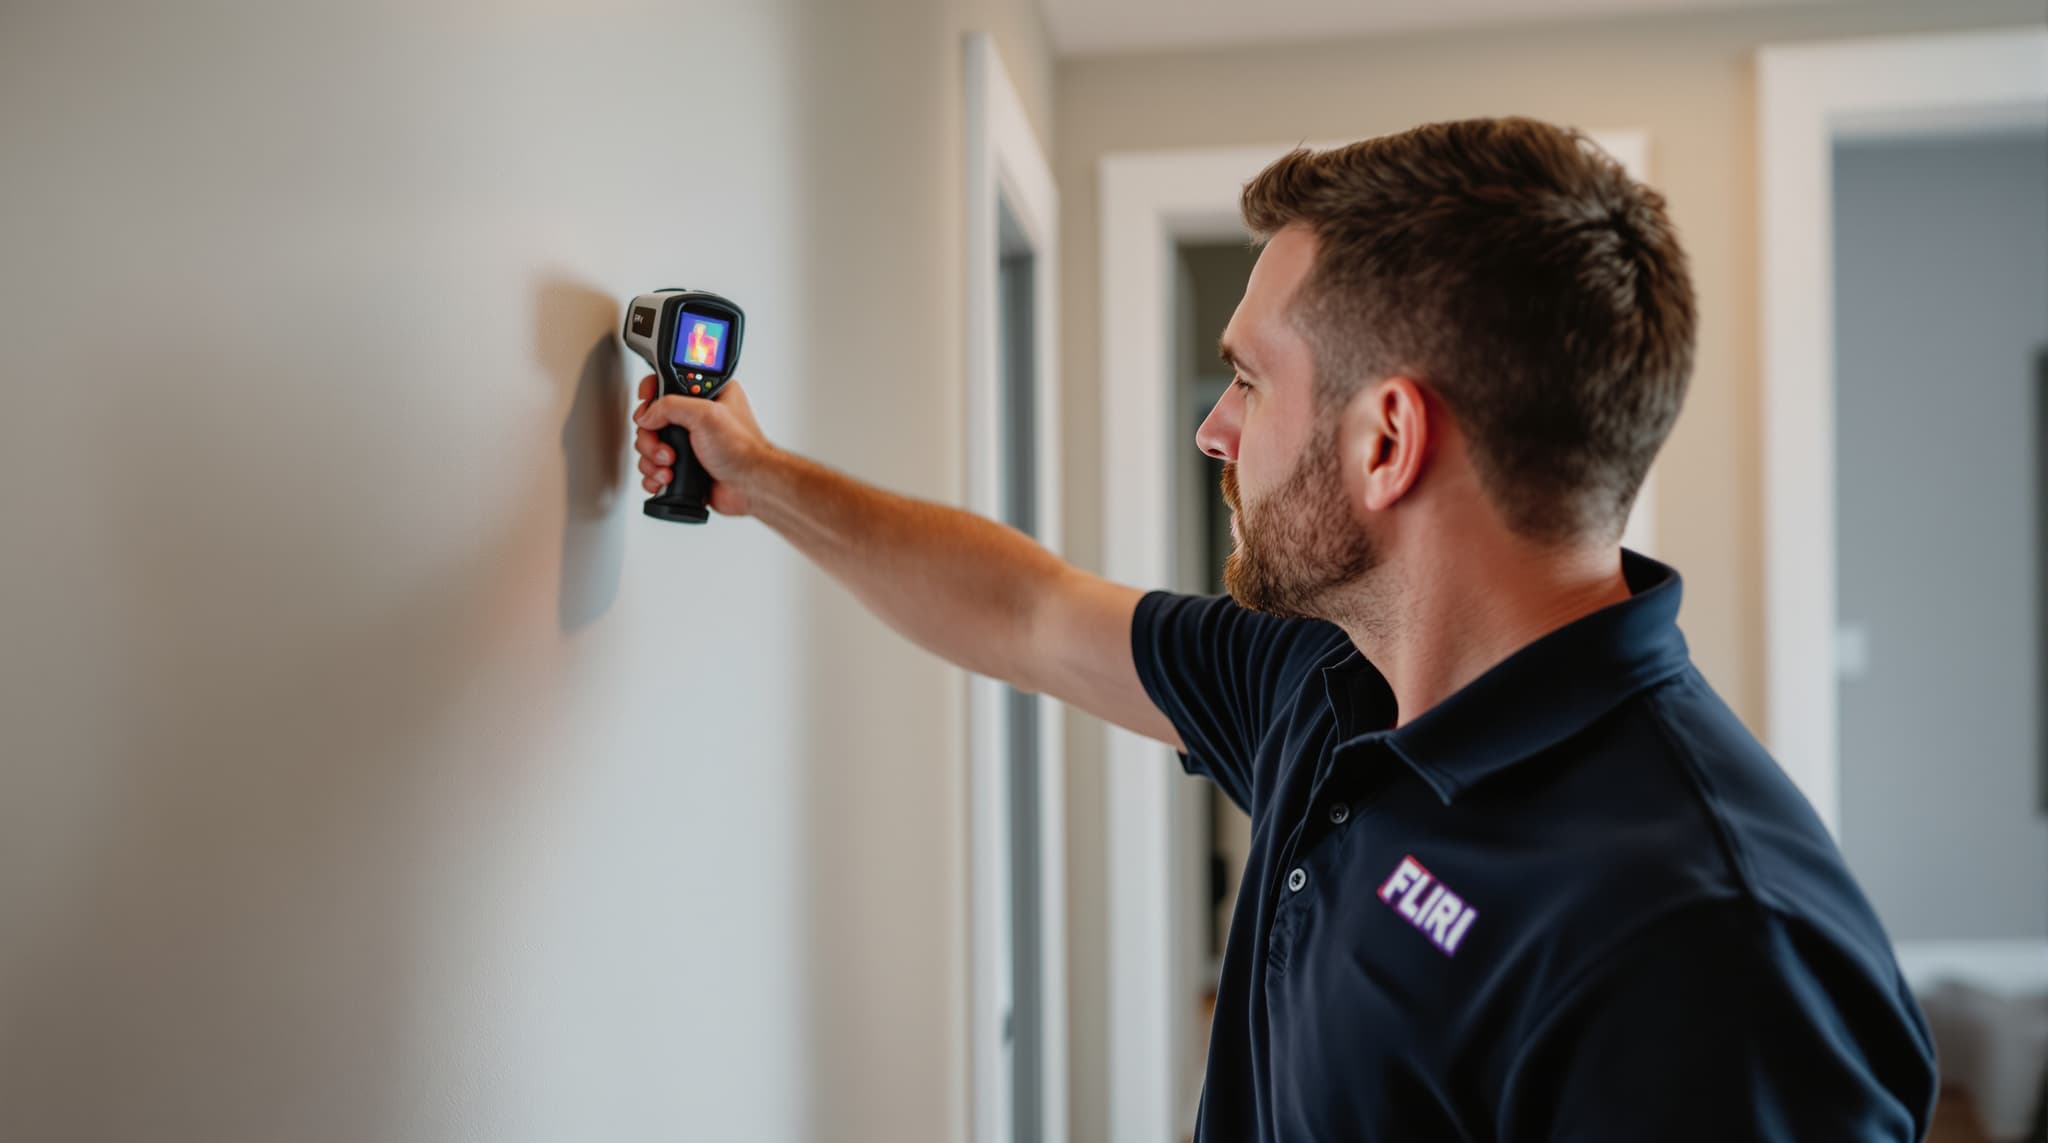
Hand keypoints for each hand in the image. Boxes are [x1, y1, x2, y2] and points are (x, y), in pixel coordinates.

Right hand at [632, 376, 772, 516]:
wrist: (750, 487)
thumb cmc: (743, 451)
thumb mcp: (705, 415)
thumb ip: (670, 406)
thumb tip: (647, 414)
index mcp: (707, 395)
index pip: (668, 383)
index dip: (652, 393)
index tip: (647, 405)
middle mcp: (696, 417)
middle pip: (652, 419)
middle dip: (652, 437)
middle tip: (666, 449)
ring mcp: (689, 443)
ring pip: (650, 445)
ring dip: (653, 459)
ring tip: (671, 466)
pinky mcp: (683, 466)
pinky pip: (654, 467)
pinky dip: (655, 475)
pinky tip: (668, 478)